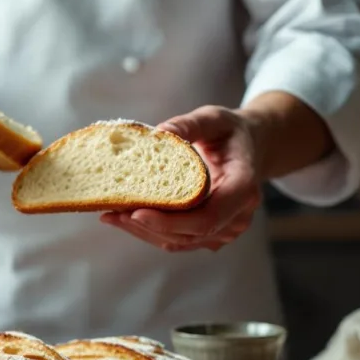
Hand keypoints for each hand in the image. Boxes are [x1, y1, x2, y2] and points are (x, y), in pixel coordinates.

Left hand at [100, 105, 262, 252]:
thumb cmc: (229, 132)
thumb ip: (189, 124)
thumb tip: (158, 133)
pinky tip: (123, 217)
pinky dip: (150, 231)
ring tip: (111, 215)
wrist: (248, 148)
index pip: (206, 217)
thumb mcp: (213, 118)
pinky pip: (179, 239)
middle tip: (112, 213)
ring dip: (143, 231)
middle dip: (148, 227)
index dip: (170, 222)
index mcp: (243, 186)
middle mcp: (238, 215)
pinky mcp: (211, 234)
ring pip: (180, 242)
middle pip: (189, 234)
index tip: (136, 212)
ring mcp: (226, 229)